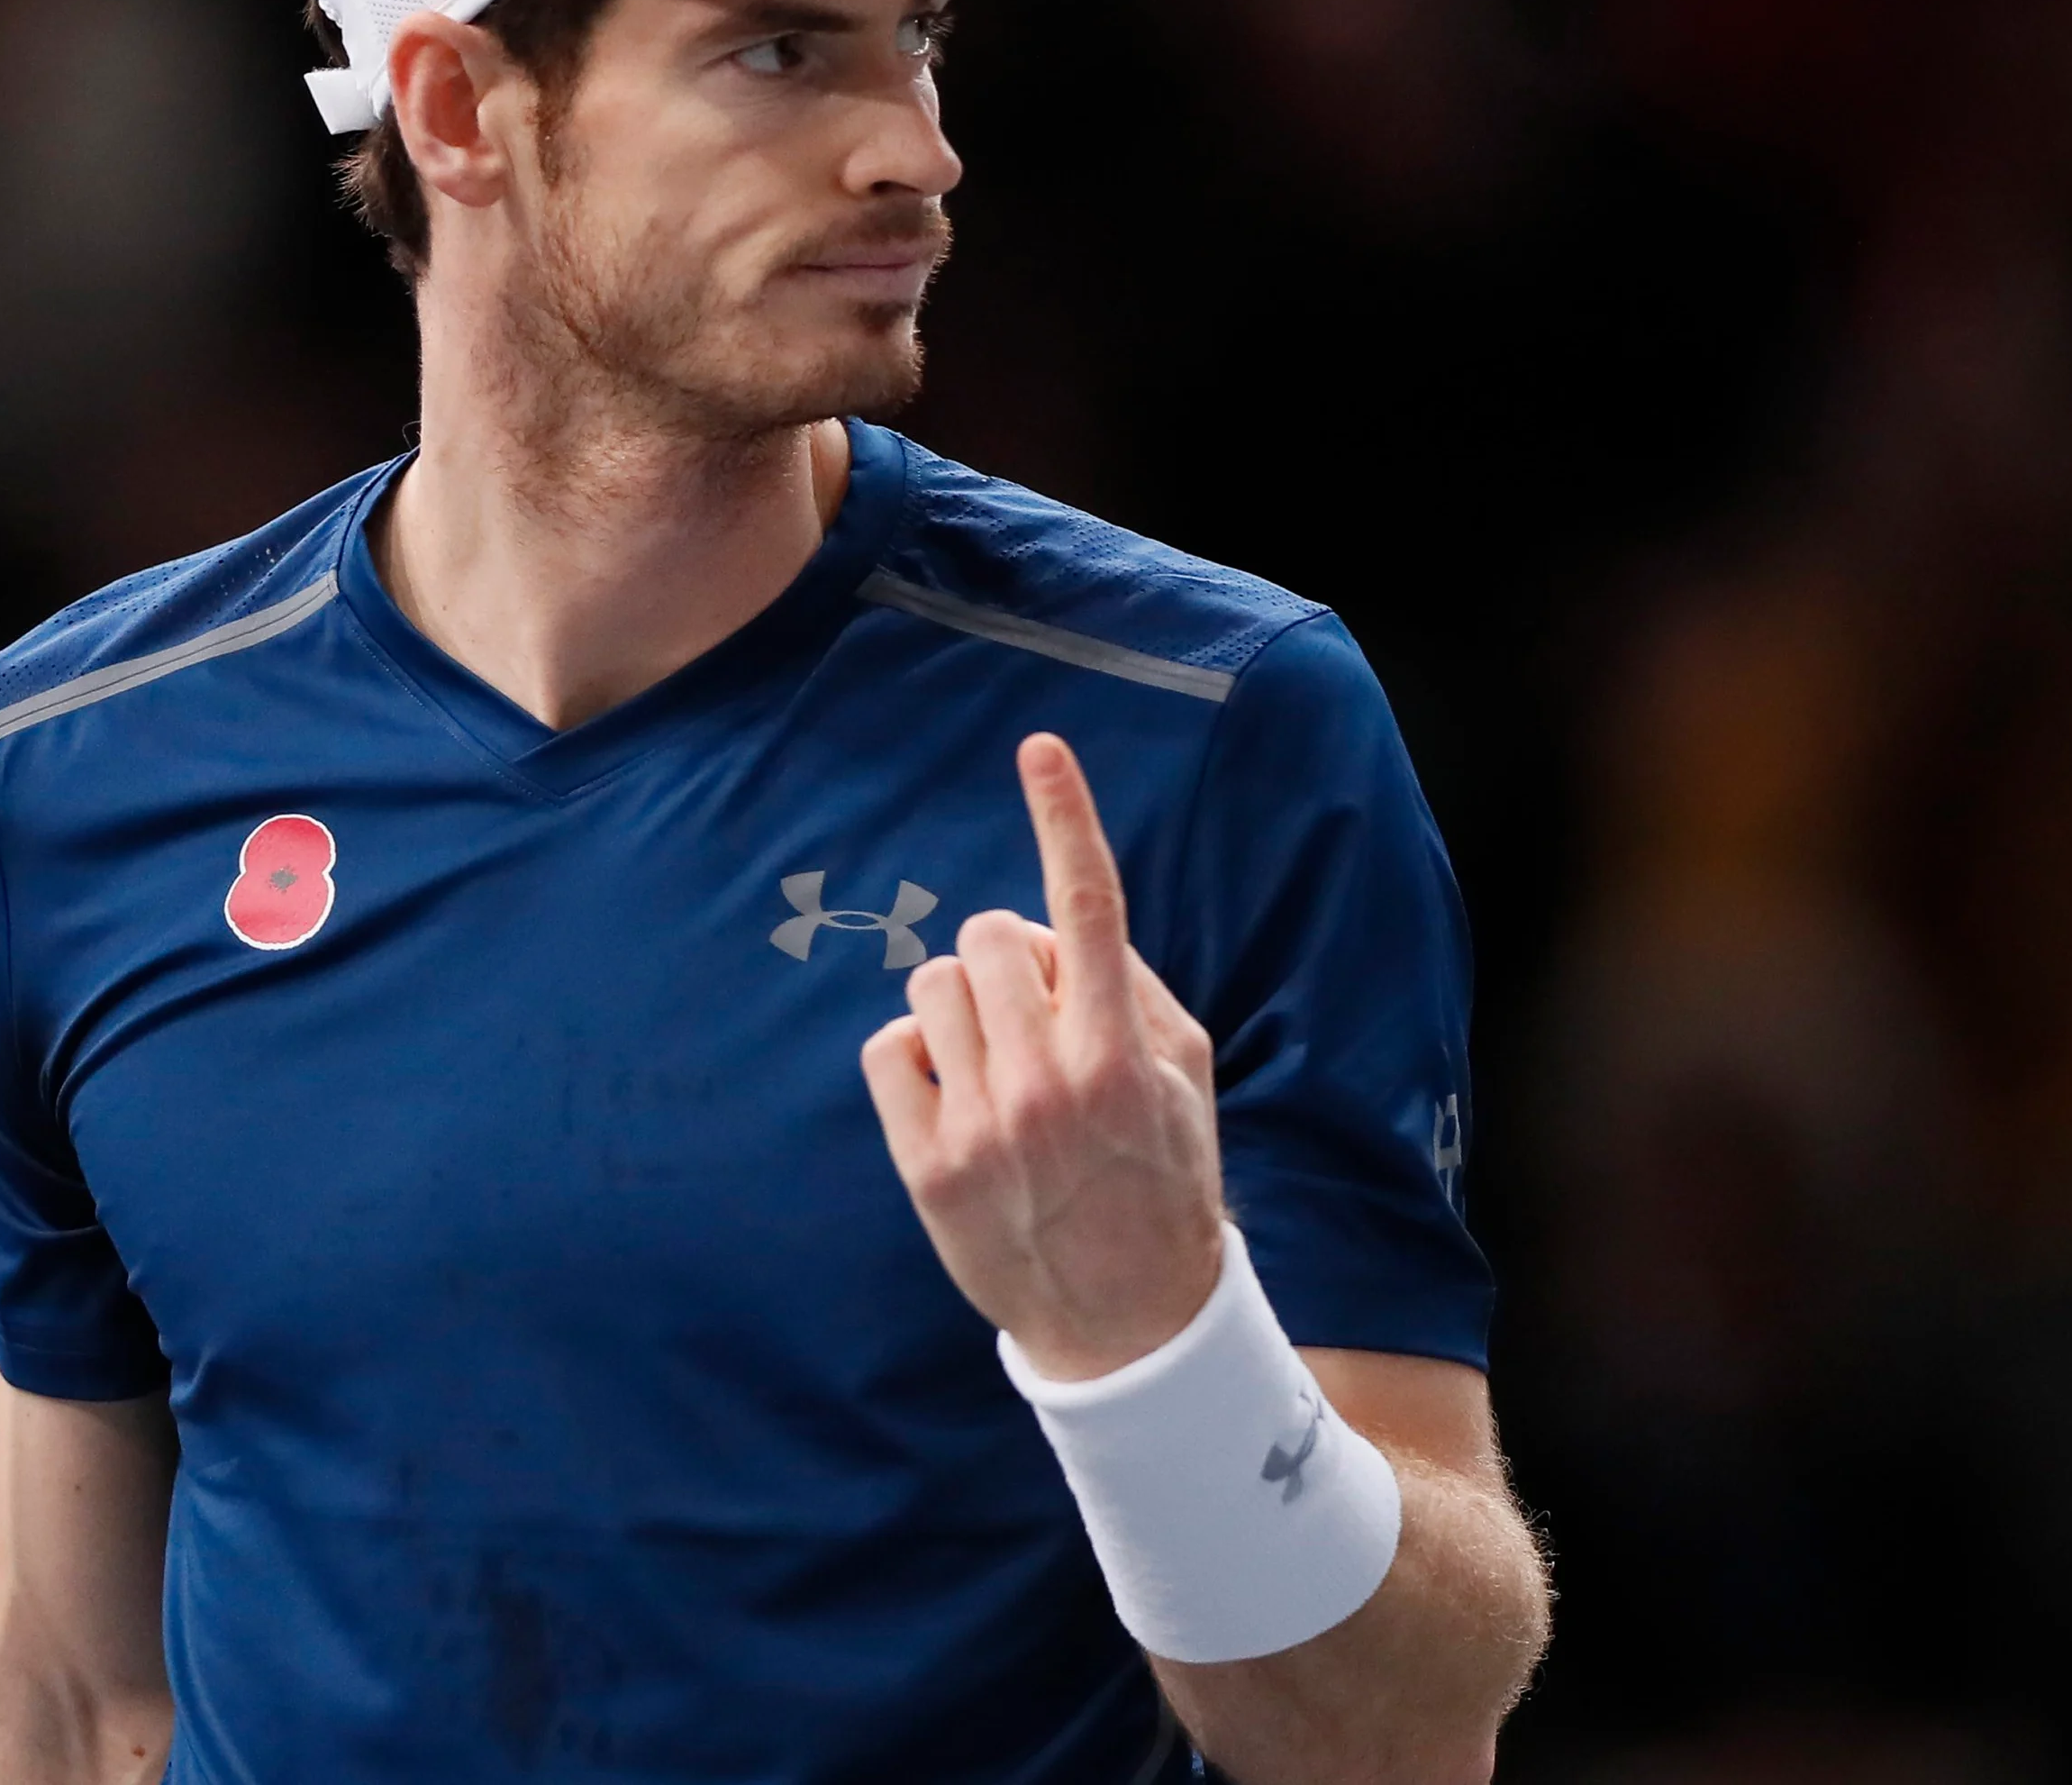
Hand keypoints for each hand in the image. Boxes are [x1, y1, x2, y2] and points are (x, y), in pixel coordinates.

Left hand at [860, 733, 1226, 1381]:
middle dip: (1009, 961)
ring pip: (933, 987)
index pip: (1090, 907)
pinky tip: (953, 1098)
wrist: (1127, 1324)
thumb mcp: (1184, 1079)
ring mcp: (983, 1124)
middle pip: (990, 937)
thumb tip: (1054, 933)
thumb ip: (1131, 989)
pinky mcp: (927, 1165)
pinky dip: (914, 1057)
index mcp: (1121, 1050)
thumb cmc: (1160, 1179)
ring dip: (961, 1009)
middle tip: (1035, 1019)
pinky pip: (887, 1049)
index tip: (1039, 748)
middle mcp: (1050, 1080)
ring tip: (999, 1069)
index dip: (1066, 817)